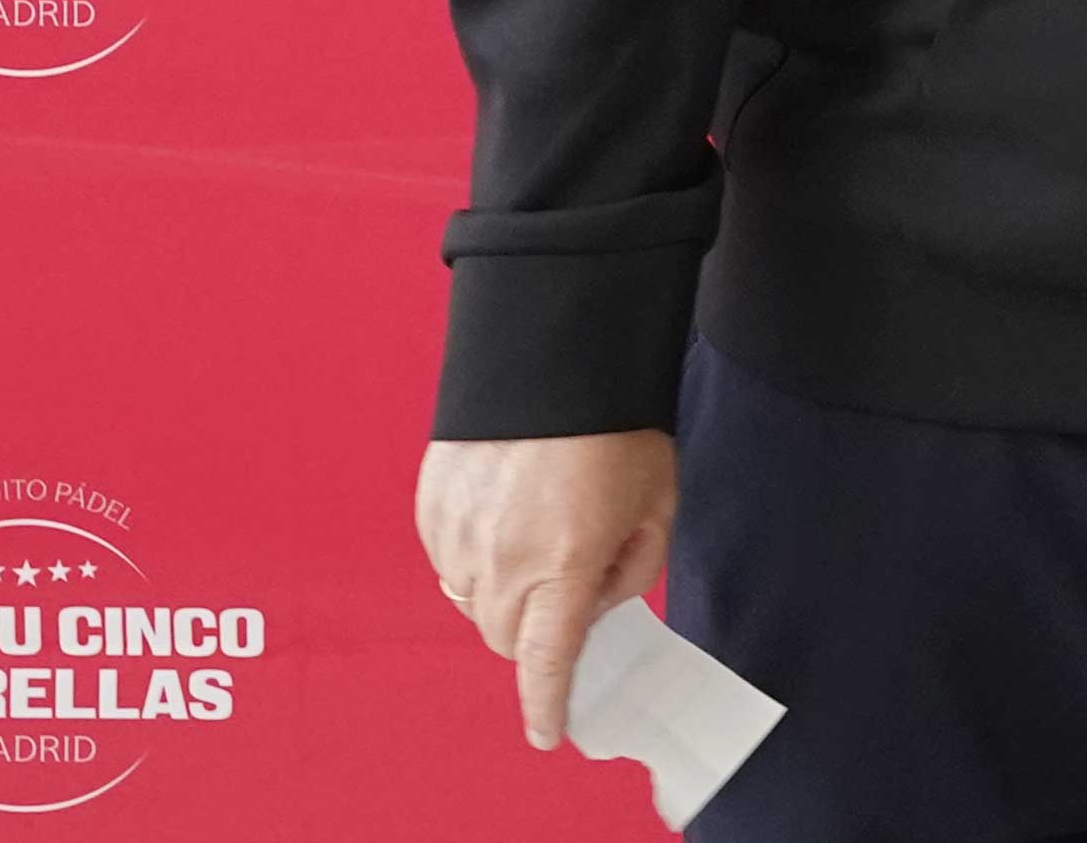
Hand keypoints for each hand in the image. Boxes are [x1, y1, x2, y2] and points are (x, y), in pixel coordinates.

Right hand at [416, 430, 677, 751]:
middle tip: (569, 588)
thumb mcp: (656, 500)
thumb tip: (596, 601)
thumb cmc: (616, 425)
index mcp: (562, 567)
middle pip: (504, 639)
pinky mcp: (431, 508)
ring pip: (471, 602)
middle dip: (534, 635)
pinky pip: (448, 559)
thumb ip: (633, 566)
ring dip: (502, 595)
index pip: (545, 663)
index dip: (546, 706)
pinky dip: (476, 555)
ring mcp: (457, 536)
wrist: (555, 353)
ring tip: (539, 536)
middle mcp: (500, 562)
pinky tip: (507, 511)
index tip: (549, 733)